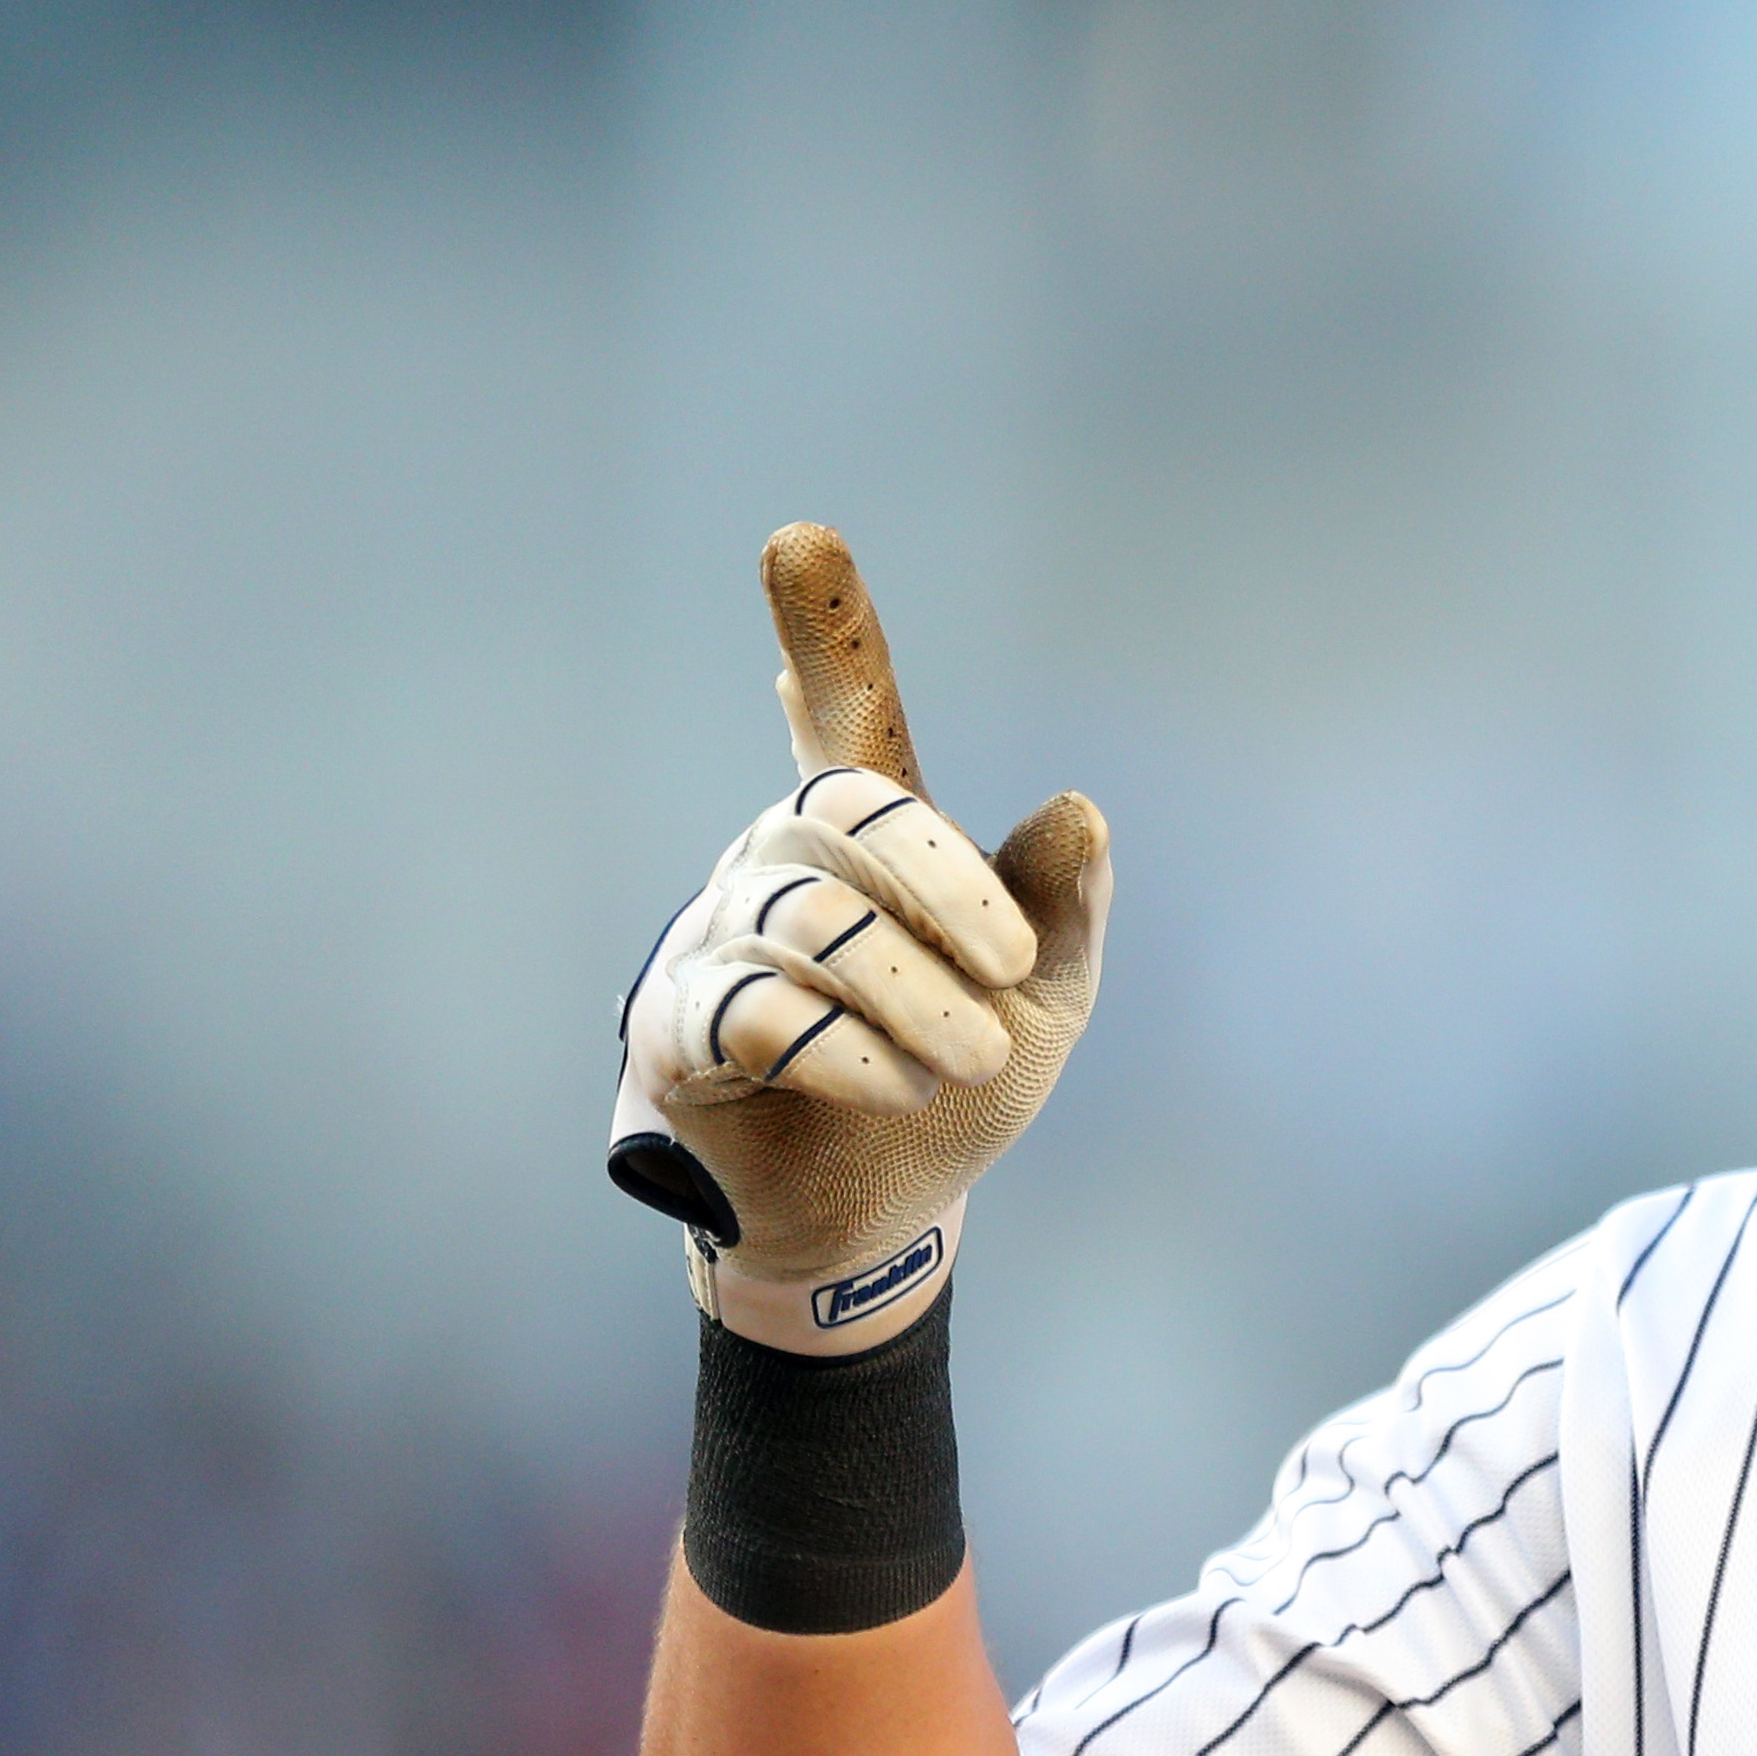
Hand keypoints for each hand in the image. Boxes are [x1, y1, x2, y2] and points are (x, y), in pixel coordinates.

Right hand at [607, 525, 1110, 1353]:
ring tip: (965, 1062)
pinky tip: (894, 1084)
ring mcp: (720, 934)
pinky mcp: (677, 1026)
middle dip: (948, 893)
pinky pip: (756, 1010)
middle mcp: (782, 859)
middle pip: (846, 813)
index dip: (826, 631)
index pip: (847, 714)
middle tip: (1015, 980)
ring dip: (915, 999)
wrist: (881, 1215)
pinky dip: (847, 1051)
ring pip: (813, 922)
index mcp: (875, 839)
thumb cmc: (959, 1084)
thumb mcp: (1048, 1002)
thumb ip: (1064, 911)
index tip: (800, 540)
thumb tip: (1078, 811)